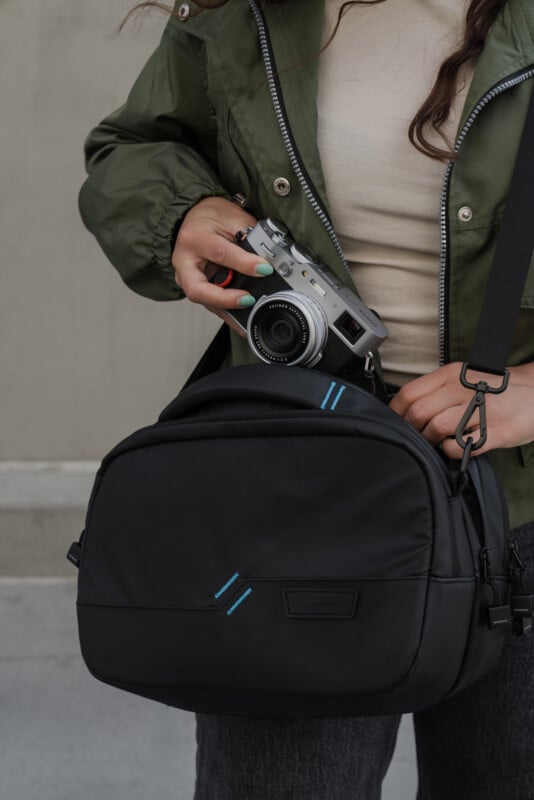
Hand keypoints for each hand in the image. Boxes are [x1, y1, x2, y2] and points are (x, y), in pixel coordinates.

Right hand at [172, 197, 272, 335]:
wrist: (194, 217)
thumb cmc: (211, 216)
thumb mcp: (233, 217)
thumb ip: (248, 237)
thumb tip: (266, 258)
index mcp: (194, 238)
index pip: (221, 254)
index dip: (245, 264)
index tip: (265, 269)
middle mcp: (184, 261)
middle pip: (199, 290)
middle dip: (225, 299)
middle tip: (248, 300)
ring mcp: (185, 277)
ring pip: (204, 301)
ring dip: (228, 311)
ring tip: (249, 316)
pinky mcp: (194, 286)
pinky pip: (210, 303)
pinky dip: (227, 311)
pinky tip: (242, 319)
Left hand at [389, 361, 533, 457]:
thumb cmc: (497, 388)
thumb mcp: (465, 378)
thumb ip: (437, 390)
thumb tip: (406, 410)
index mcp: (452, 374)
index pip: (409, 393)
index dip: (395, 412)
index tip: (393, 423)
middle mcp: (464, 389)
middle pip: (418, 412)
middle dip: (410, 430)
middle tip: (414, 437)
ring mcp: (482, 409)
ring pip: (436, 427)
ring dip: (429, 441)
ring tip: (435, 443)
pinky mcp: (497, 430)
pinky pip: (460, 445)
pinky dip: (450, 450)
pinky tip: (455, 446)